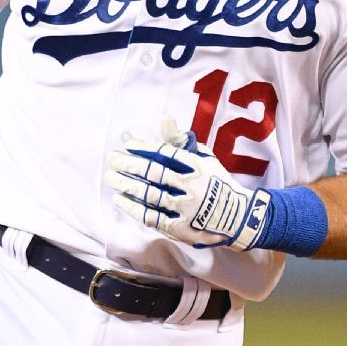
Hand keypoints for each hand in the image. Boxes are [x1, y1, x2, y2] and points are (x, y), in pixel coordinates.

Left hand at [106, 122, 269, 249]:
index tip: (128, 145)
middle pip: (153, 173)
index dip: (145, 148)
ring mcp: (184, 208)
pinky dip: (133, 207)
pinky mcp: (178, 227)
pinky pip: (150, 216)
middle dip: (129, 165)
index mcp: (197, 166)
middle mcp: (190, 185)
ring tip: (110, 177)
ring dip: (126, 185)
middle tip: (111, 158)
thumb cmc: (215, 182)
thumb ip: (180, 140)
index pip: (165, 153)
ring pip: (149, 194)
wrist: (236, 217)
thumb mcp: (204, 157)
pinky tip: (119, 199)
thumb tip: (163, 118)